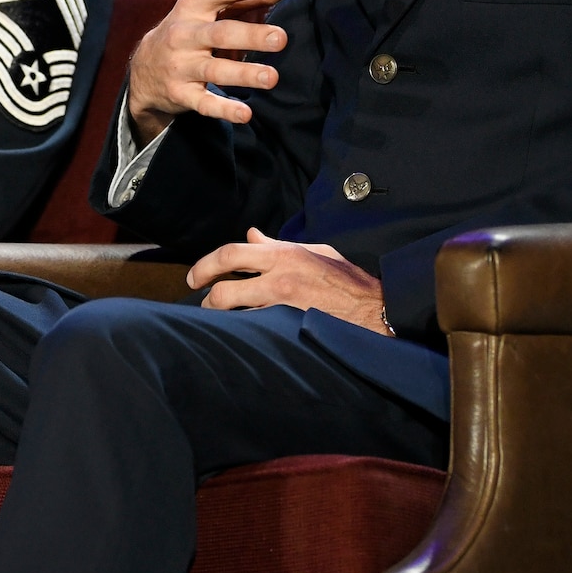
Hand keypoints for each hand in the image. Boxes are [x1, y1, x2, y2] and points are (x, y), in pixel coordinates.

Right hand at [127, 0, 298, 140]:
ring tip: (272, 77)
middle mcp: (184, 33)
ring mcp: (180, 65)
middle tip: (281, 38)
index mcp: (194, 5)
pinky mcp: (180, 93)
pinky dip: (223, 109)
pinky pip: (203, 103)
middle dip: (250, 35)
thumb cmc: (192, 30)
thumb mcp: (214, 8)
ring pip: (213, 70)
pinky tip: (245, 114)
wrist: (144, 69)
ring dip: (243, 74)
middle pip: (220, 33)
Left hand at [187, 228, 390, 335]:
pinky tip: (240, 336)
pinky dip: (244, 332)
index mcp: (285, 255)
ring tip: (219, 322)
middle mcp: (280, 279)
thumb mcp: (315, 252)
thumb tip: (251, 236)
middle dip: (206, 298)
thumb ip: (279, 245)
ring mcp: (285, 307)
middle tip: (201, 304)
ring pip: (237, 315)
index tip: (195, 277)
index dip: (206, 264)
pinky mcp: (291, 329)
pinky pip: (256, 330)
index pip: (232, 253)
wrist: (376, 311)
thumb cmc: (346, 280)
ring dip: (224, 320)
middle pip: (225, 290)